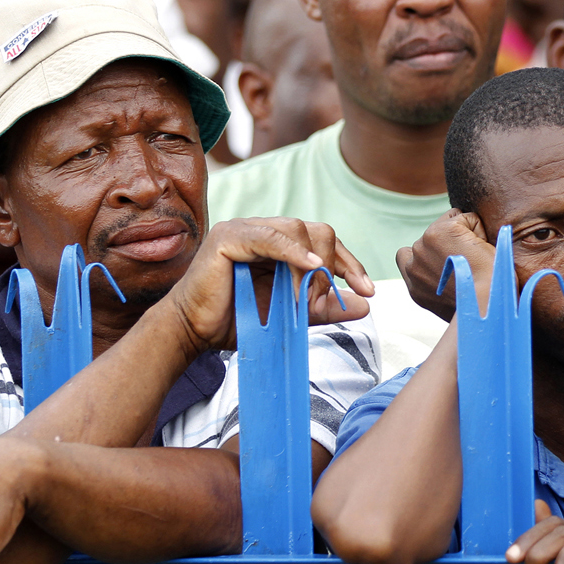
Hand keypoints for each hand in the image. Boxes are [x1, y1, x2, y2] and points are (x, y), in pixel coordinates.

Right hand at [164, 217, 374, 353]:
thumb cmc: (238, 322)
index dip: (349, 263)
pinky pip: (270, 236)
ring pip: (297, 229)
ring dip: (310, 265)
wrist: (195, 333)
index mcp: (280, 245)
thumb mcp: (292, 315)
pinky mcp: (229, 237)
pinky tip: (310, 264)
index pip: (325, 241)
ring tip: (304, 297)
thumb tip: (364, 305)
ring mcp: (245, 229)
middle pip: (318, 231)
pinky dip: (293, 250)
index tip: (368, 290)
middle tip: (322, 299)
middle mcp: (265, 231)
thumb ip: (325, 307)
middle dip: (331, 265)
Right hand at [396, 209, 491, 319]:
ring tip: (475, 260)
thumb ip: (437, 284)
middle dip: (452, 244)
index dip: (431, 254)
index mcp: (414, 286)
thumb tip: (446, 274)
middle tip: (469, 268)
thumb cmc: (478, 308)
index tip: (450, 267)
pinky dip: (478, 229)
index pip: (407, 256)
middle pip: (433, 238)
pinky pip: (466, 218)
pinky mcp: (441, 231)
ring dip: (464, 237)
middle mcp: (413, 265)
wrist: (485, 304)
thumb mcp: (448, 303)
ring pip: (450, 224)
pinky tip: (481, 250)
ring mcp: (424, 245)